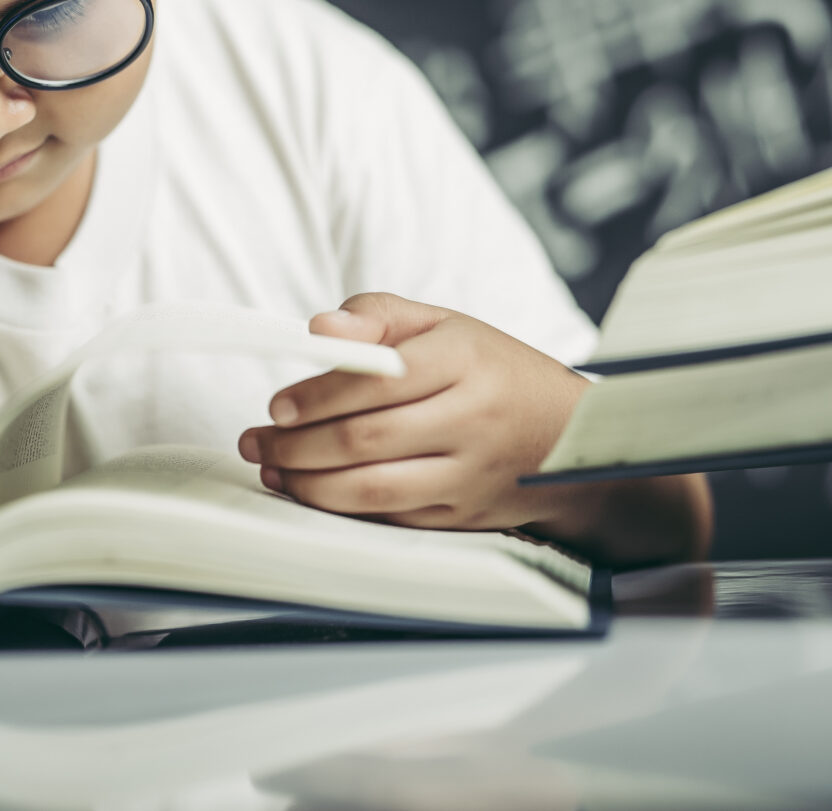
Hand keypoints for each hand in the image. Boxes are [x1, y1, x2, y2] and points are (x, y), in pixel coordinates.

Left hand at [237, 292, 588, 531]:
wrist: (574, 439)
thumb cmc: (496, 372)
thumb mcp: (448, 324)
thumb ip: (381, 314)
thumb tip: (319, 327)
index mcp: (465, 360)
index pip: (378, 380)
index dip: (319, 396)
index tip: (277, 404)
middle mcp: (470, 419)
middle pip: (366, 439)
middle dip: (297, 445)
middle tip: (257, 441)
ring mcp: (469, 475)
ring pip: (374, 489)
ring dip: (309, 484)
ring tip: (273, 469)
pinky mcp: (464, 517)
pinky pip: (391, 519)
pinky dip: (343, 510)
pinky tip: (312, 493)